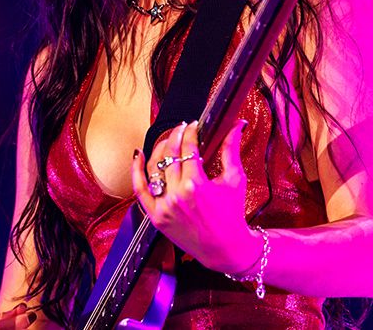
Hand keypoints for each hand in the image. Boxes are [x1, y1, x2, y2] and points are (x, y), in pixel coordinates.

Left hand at [130, 119, 259, 274]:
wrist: (225, 248)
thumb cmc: (232, 214)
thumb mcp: (235, 179)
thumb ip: (231, 150)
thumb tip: (236, 126)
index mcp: (196, 185)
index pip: (187, 148)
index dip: (190, 132)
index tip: (194, 125)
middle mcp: (176, 195)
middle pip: (170, 154)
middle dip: (176, 136)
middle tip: (182, 129)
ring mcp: (163, 207)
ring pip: (154, 168)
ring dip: (159, 149)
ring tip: (167, 141)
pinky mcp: (156, 217)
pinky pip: (141, 190)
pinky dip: (136, 171)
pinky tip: (139, 155)